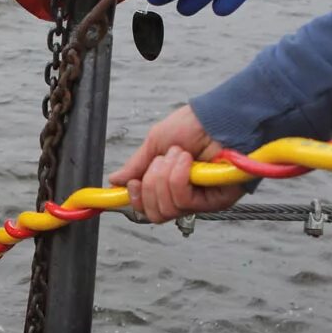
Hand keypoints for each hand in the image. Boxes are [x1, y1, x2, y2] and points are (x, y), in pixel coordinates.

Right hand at [107, 105, 245, 222]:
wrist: (216, 118)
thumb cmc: (193, 126)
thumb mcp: (156, 143)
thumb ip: (137, 165)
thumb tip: (115, 181)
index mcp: (170, 185)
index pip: (148, 208)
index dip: (136, 199)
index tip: (133, 182)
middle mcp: (185, 197)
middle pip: (155, 214)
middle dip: (150, 186)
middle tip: (159, 163)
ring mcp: (200, 201)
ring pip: (167, 208)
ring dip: (165, 177)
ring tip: (177, 155)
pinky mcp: (215, 201)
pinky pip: (183, 200)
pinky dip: (178, 178)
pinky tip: (186, 161)